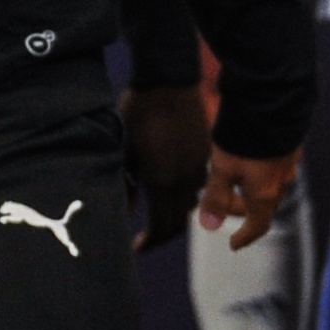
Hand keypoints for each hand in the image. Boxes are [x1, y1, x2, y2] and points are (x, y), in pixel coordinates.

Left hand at [122, 82, 211, 250]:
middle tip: (145, 238)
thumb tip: (125, 211)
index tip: (136, 248)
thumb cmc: (138, 112)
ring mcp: (199, 164)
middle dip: (162, 234)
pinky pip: (199, 183)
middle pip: (179, 221)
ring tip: (157, 213)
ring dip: (176, 214)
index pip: (161, 226)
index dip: (149, 242)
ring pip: (192, 203)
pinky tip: (172, 185)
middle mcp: (185, 178)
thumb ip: (124, 184)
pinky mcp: (205, 151)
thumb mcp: (123, 150)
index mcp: (162, 180)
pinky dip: (187, 193)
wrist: (169, 80)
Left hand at [199, 145, 299, 251]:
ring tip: (235, 179)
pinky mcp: (290, 145)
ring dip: (253, 190)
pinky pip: (277, 169)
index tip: (233, 244)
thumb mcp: (222, 167)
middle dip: (242, 209)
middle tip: (221, 202)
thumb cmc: (244, 138)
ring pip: (271, 186)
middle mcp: (282, 182)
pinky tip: (252, 159)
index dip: (245, 236)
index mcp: (265, 193)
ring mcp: (289, 163)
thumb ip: (215, 196)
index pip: (259, 225)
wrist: (273, 101)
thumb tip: (208, 226)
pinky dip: (262, 173)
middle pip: (263, 206)